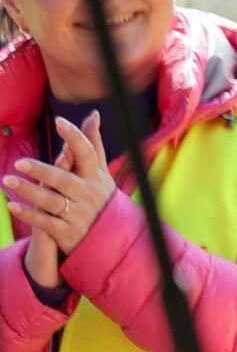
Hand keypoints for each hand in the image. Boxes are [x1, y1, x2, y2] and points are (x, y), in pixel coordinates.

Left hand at [6, 114, 113, 271]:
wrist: (111, 237)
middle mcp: (88, 193)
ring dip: (29, 191)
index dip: (74, 137)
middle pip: (64, 179)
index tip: (59, 121)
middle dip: (42, 171)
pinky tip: (12, 205)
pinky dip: (29, 214)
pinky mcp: (68, 232)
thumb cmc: (100, 196)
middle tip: (19, 163)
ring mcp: (78, 214)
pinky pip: (45, 222)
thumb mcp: (100, 172)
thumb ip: (93, 144)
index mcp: (96, 176)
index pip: (86, 153)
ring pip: (51, 201)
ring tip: (8, 180)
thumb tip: (94, 114)